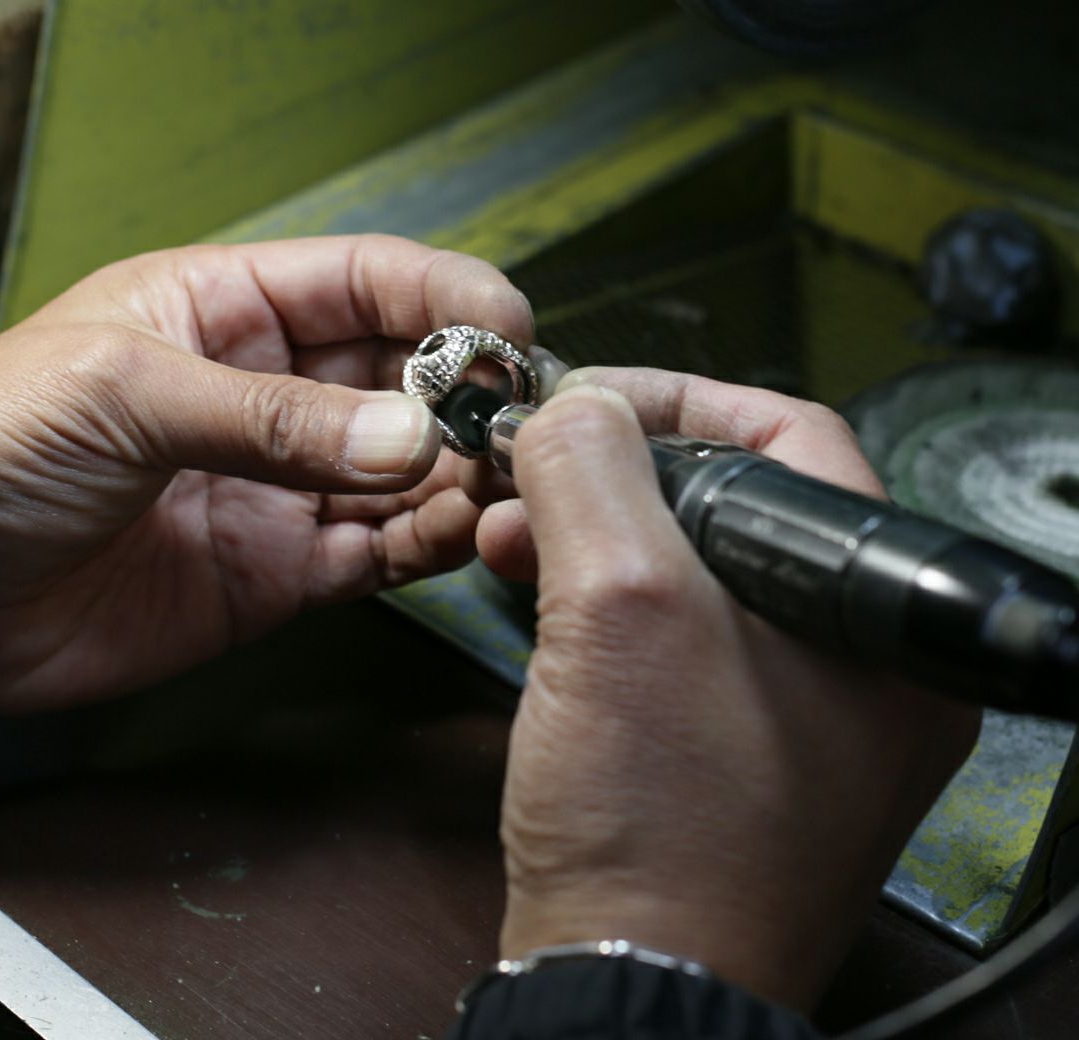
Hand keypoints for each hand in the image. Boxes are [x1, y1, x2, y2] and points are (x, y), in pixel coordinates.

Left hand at [0, 235, 530, 735]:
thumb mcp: (126, 394)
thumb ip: (273, 419)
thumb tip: (410, 438)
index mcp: (229, 308)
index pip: (367, 281)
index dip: (447, 296)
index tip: (510, 328)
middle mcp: (271, 393)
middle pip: (406, 376)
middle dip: (469, 393)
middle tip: (521, 422)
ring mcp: (281, 484)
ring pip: (408, 470)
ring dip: (461, 475)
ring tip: (500, 486)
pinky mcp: (282, 570)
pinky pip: (379, 551)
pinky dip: (427, 546)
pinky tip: (455, 539)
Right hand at [476, 369, 978, 1009]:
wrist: (626, 982)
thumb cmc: (655, 815)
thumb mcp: (622, 609)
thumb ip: (596, 472)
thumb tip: (574, 405)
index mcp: (874, 609)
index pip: (788, 434)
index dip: (676, 395)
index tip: (583, 397)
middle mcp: (852, 652)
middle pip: (728, 496)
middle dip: (610, 469)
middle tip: (526, 466)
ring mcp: (791, 700)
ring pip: (686, 562)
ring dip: (590, 529)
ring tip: (503, 530)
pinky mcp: (729, 738)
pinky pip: (666, 629)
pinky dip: (597, 595)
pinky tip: (531, 587)